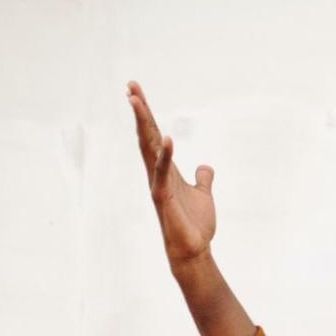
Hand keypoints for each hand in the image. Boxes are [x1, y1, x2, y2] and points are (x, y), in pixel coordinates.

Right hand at [128, 81, 215, 266]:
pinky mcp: (163, 197)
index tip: (136, 91)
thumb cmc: (195, 224)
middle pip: (146, 136)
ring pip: (148, 148)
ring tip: (136, 100)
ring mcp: (158, 184)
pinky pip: (163, 172)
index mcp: (165, 169)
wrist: (193, 250)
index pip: (154, 136)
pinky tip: (168, 138)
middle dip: (140, 111)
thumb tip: (205, 167)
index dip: (147, 115)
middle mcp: (157, 173)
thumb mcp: (203, 195)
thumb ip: (203, 179)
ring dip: (144, 124)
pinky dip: (166, 155)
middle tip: (130, 86)